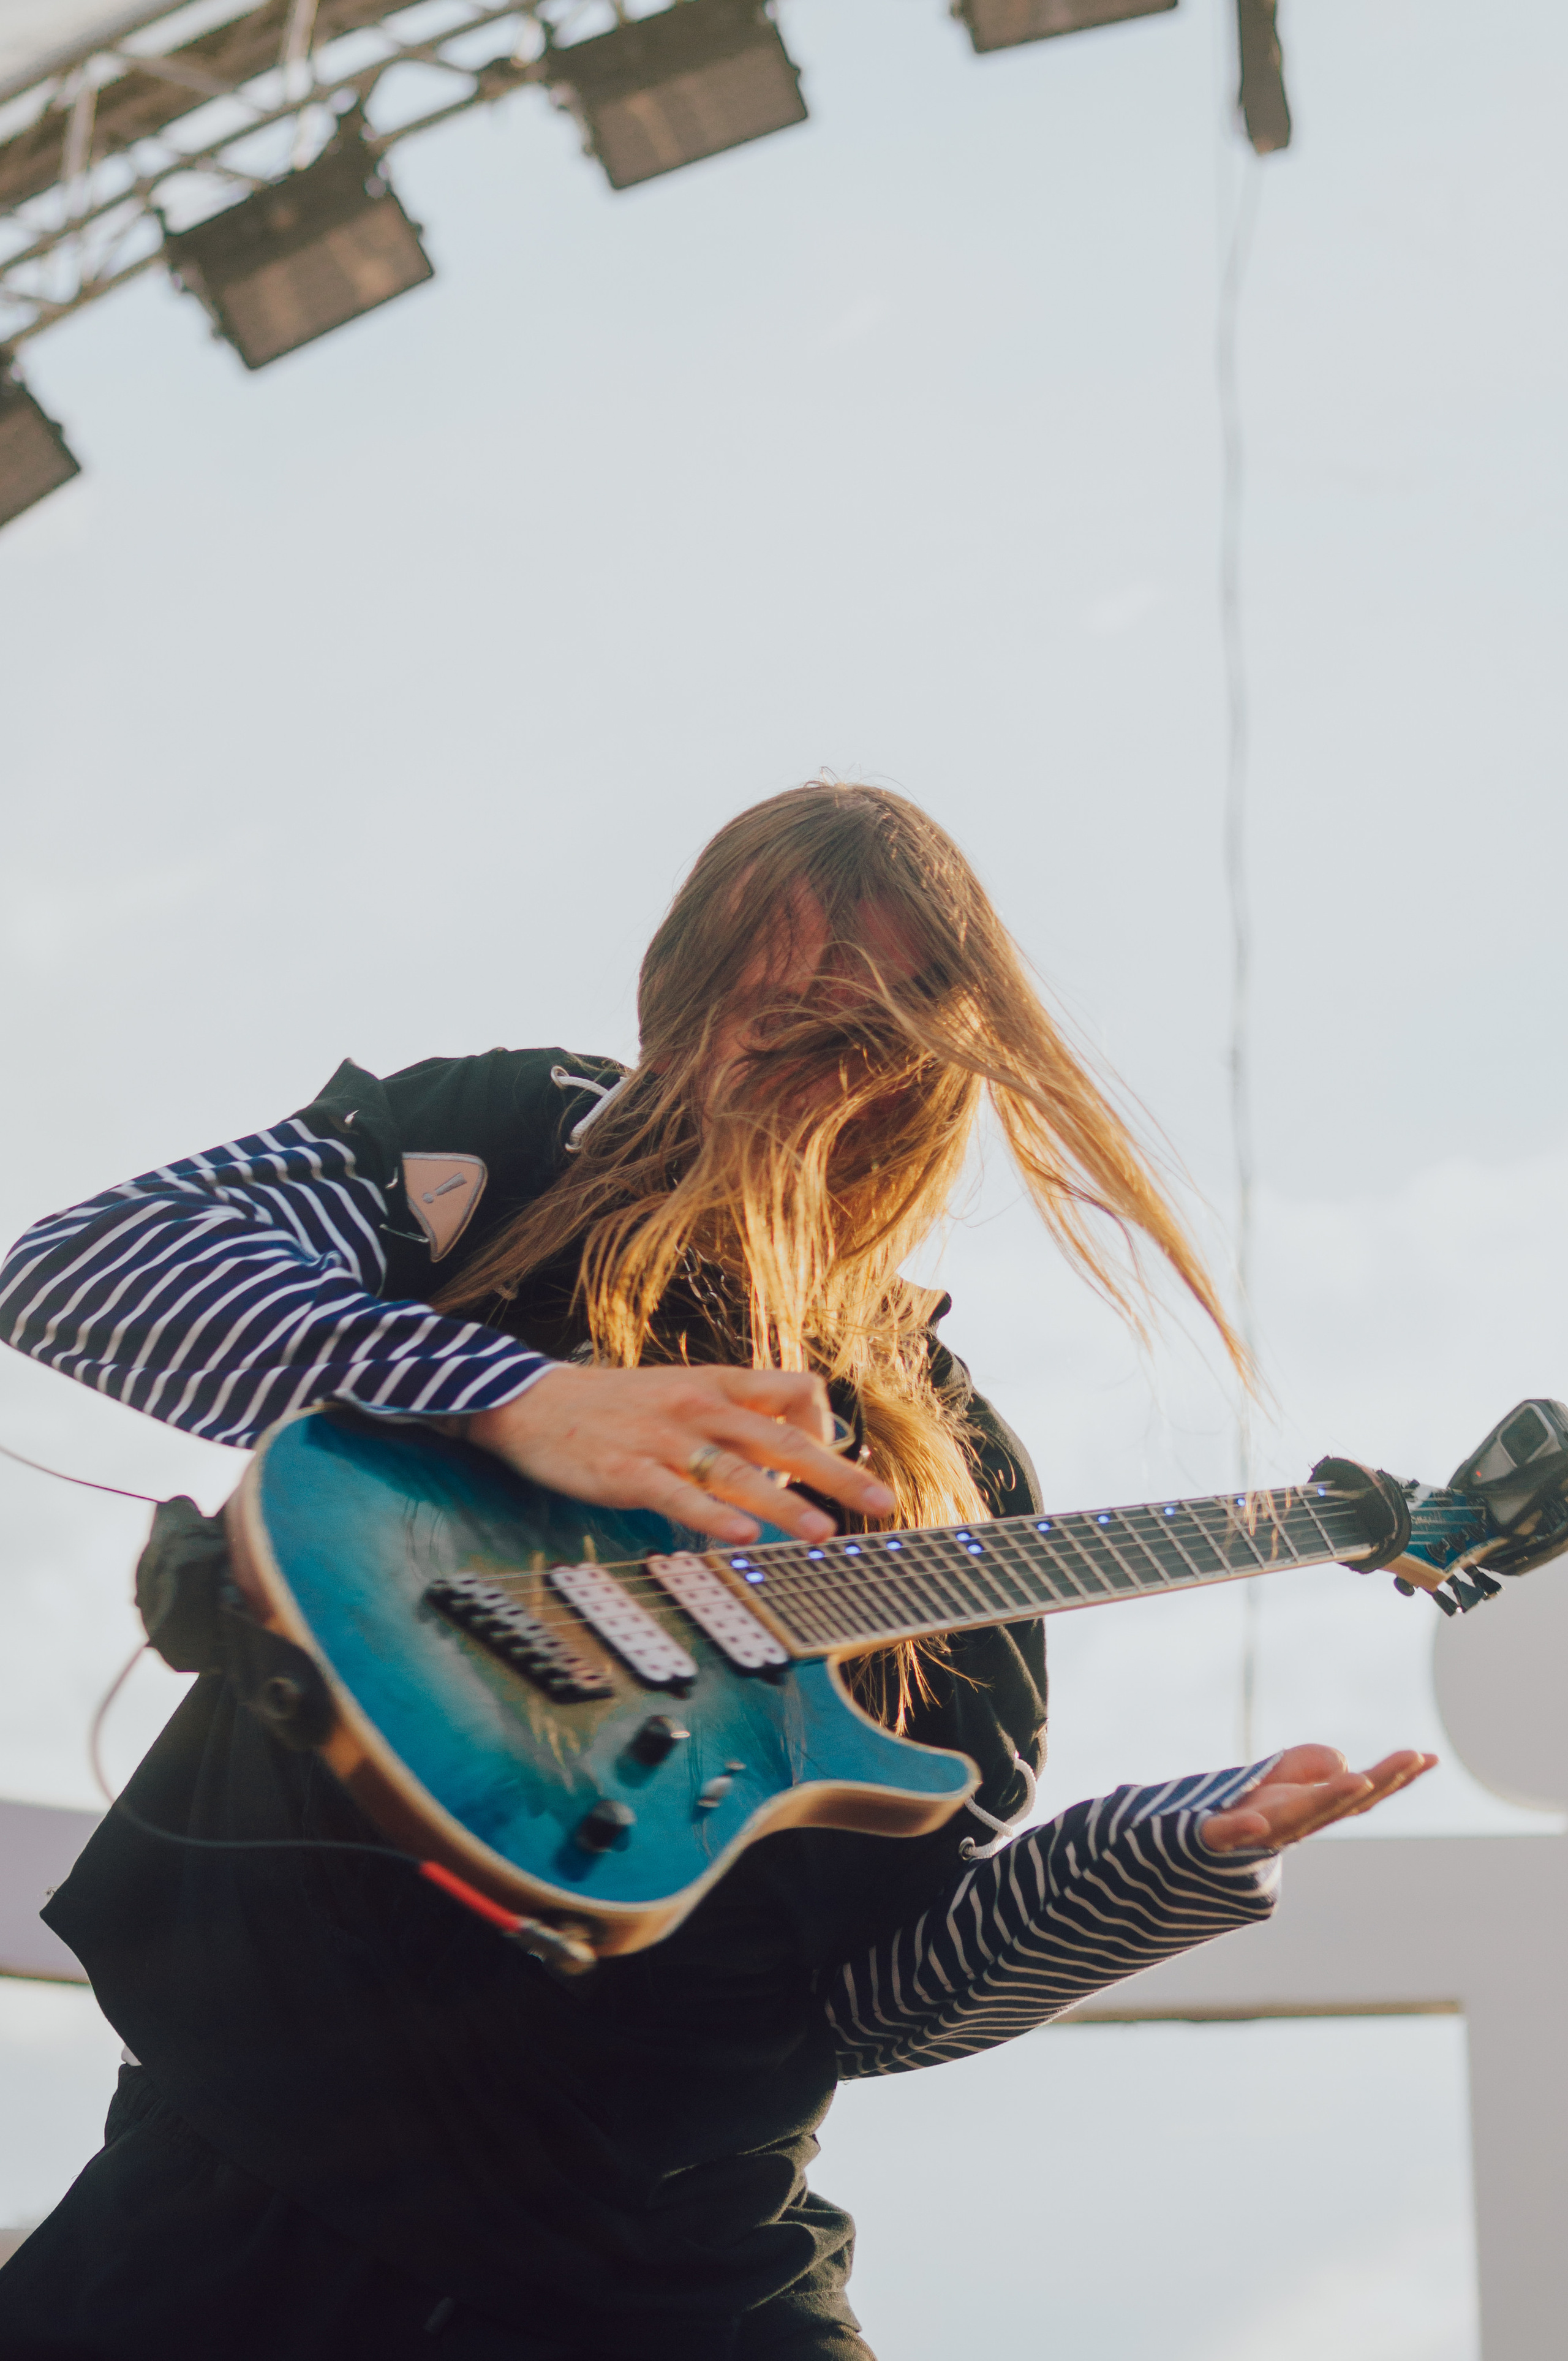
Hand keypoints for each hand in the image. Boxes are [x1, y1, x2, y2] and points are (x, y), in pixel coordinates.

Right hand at [465, 1363, 895, 1546]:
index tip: (837, 1459)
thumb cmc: (614, 1405)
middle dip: (837, 1473)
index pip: (796, 1389)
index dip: (826, 1424)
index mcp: (717, 1384)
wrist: (530, 1402)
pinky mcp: (627, 1471)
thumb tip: (786, 1455)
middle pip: (783, 1438)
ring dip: (786, 1505)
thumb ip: (732, 1417)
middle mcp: (699, 1406)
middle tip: (880, 1503)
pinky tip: (740, 1537)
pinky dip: (711, 1516)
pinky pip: (678, 1495)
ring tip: (824, 1534)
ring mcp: (663, 1439)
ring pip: (738, 1471)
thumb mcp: (681, 1393)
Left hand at [1200, 1743, 1436, 1854]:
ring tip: (1360, 1781)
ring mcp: (1257, 1831)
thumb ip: (1316, 1763)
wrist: (1198, 1843)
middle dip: (1379, 1781)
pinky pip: (1228, 1834)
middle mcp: (1294, 1823)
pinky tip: (1256, 1826)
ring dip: (1330, 1800)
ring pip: (1296, 1817)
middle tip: (1412, 1757)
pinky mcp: (1214, 1836)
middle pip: (1341, 1803)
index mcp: (1313, 1808)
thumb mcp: (1287, 1771)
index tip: (1430, 1756)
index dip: (1395, 1776)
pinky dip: (1242, 1832)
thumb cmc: (1250, 1805)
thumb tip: (1341, 1769)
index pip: (1361, 1793)